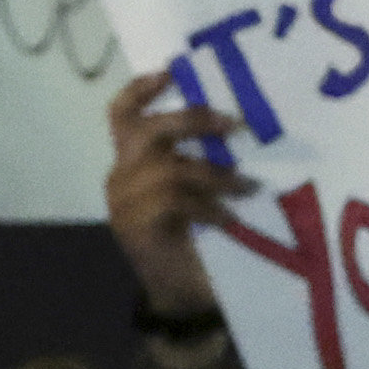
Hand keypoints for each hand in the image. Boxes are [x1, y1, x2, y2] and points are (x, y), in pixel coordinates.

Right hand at [104, 72, 250, 320]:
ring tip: (248, 186)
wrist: (181, 298)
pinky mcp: (136, 229)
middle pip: (145, 131)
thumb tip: (238, 120)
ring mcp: (124, 205)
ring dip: (215, 174)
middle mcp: (120, 178)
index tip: (174, 69)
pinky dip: (210, 208)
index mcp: (131, 163)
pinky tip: (231, 219)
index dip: (143, 89)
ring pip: (168, 169)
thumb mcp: (194, 190)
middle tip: (235, 123)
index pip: (122, 115)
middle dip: (191, 120)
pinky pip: (176, 202)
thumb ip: (198, 158)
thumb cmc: (194, 240)